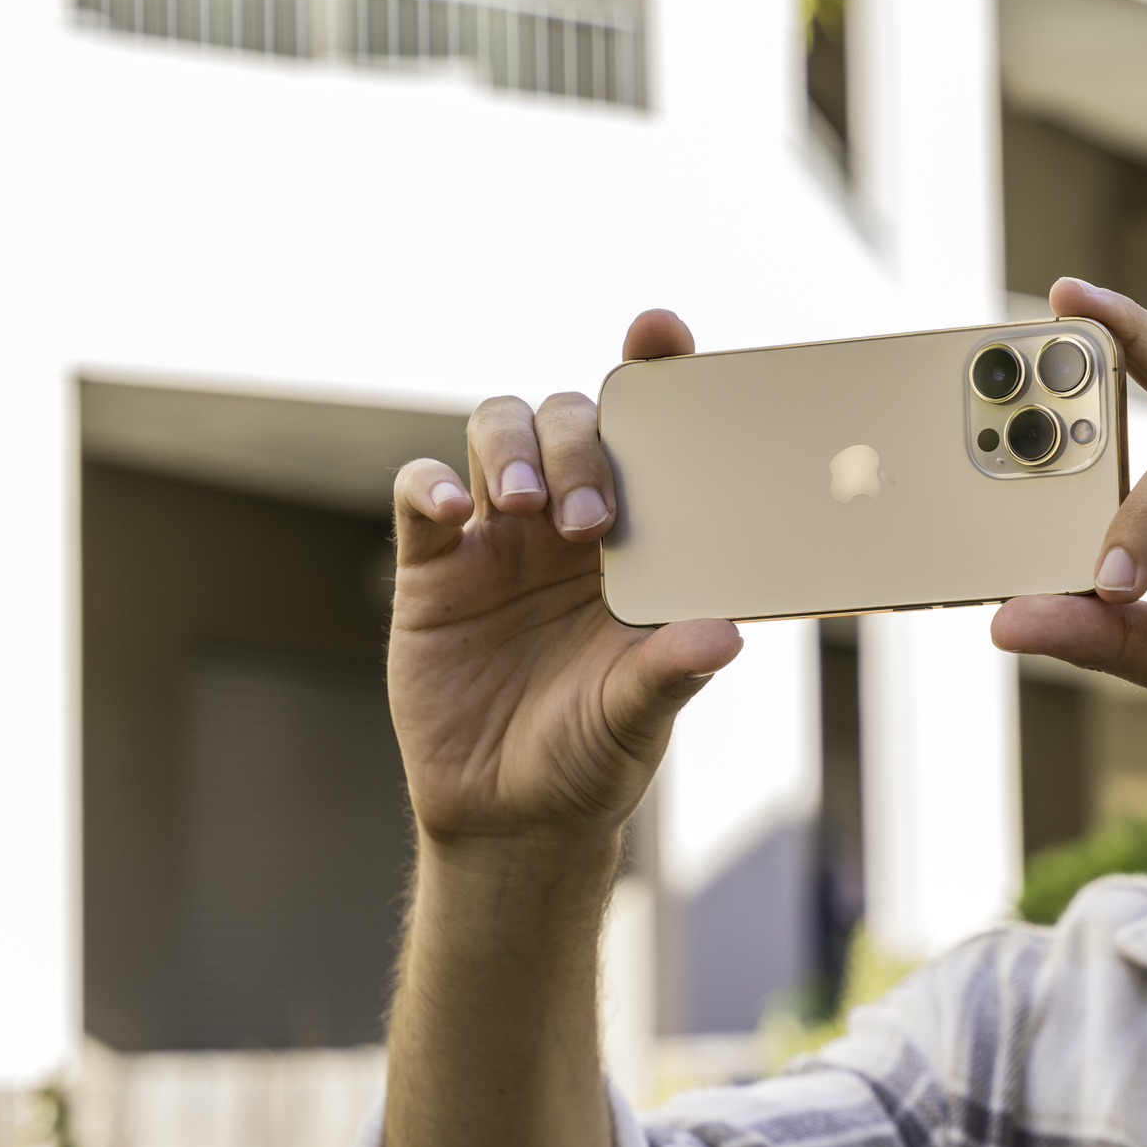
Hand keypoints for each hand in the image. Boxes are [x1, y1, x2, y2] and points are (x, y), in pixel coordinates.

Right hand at [387, 310, 742, 855]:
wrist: (510, 816)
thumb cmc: (592, 756)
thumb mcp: (638, 717)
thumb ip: (672, 671)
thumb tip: (725, 635)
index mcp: (639, 537)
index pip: (650, 433)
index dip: (655, 371)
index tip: (661, 331)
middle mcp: (569, 519)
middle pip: (569, 420)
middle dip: (579, 445)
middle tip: (593, 521)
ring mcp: (498, 536)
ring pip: (496, 430)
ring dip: (514, 449)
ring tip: (525, 508)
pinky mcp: (433, 565)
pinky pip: (422, 492)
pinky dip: (433, 484)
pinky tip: (454, 511)